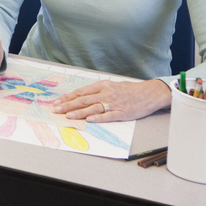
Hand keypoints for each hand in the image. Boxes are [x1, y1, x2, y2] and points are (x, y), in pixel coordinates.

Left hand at [51, 78, 171, 122]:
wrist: (149, 93)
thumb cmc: (129, 90)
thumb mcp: (111, 85)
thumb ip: (97, 91)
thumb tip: (81, 97)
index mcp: (103, 85)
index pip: (81, 92)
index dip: (68, 97)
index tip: (57, 102)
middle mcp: (107, 93)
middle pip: (84, 99)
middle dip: (68, 105)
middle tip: (56, 109)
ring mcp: (114, 103)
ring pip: (93, 107)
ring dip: (79, 112)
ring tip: (68, 115)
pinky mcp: (123, 112)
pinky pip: (108, 115)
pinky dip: (98, 118)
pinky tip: (89, 120)